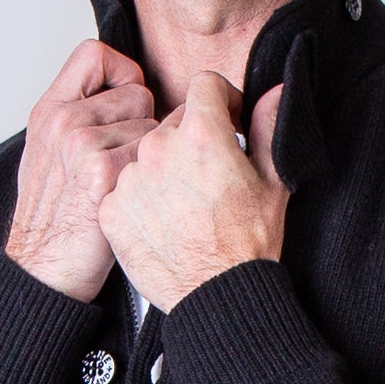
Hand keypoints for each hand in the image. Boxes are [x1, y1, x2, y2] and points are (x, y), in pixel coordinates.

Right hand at [5, 41, 157, 302]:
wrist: (41, 269)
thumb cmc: (52, 219)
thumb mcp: (48, 154)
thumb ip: (78, 117)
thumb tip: (123, 92)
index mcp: (50, 109)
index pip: (96, 54)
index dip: (122, 72)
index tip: (126, 100)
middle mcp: (63, 120)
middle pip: (137, 91)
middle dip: (142, 123)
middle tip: (125, 161)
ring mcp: (81, 145)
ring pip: (150, 126)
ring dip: (148, 156)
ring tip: (125, 185)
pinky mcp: (102, 175)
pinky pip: (150, 156)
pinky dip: (149, 180)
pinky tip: (131, 200)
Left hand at [98, 74, 288, 312]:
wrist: (217, 298)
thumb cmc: (247, 248)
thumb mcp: (272, 183)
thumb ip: (268, 129)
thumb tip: (273, 93)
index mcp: (202, 133)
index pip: (204, 85)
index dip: (221, 100)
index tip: (226, 122)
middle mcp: (159, 149)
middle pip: (172, 123)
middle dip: (191, 142)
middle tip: (207, 180)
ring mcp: (131, 179)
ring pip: (146, 157)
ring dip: (162, 172)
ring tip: (184, 207)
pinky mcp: (111, 209)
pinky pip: (123, 190)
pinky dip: (140, 201)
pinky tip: (163, 223)